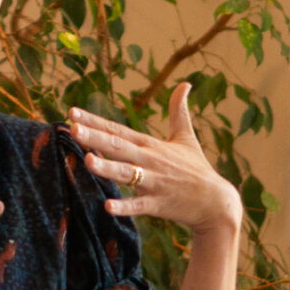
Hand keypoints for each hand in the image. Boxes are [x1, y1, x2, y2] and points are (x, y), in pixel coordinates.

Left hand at [70, 85, 242, 237]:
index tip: (72, 113)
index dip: (95, 121)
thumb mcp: (187, 137)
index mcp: (151, 145)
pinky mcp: (159, 204)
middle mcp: (150, 161)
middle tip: (73, 129)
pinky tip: (108, 206)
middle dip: (95, 138)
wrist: (216, 202)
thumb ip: (179, 111)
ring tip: (87, 161)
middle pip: (118, 147)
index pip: (118, 130)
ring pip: (127, 174)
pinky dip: (125, 206)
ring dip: (107, 168)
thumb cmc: (197, 169)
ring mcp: (154, 183)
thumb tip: (185, 83)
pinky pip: (139, 206)